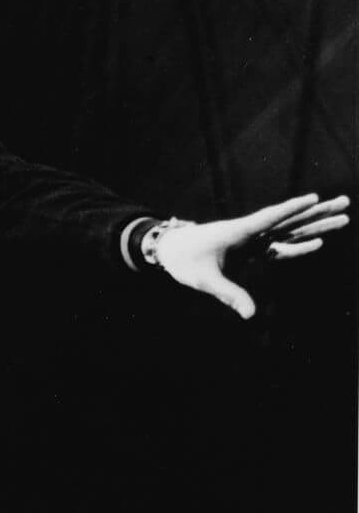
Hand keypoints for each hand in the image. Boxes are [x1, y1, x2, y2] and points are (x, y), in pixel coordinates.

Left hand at [154, 193, 349, 318]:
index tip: (314, 198)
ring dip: (315, 225)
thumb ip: (229, 294)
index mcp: (238, 232)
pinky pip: (279, 247)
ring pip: (290, 231)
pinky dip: (297, 246)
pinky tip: (317, 244)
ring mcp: (253, 240)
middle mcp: (250, 232)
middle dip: (318, 213)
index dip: (291, 209)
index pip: (269, 218)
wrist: (172, 250)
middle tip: (346, 202)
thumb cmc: (184, 260)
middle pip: (290, 221)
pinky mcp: (251, 249)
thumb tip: (250, 315)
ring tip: (343, 216)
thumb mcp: (204, 279)